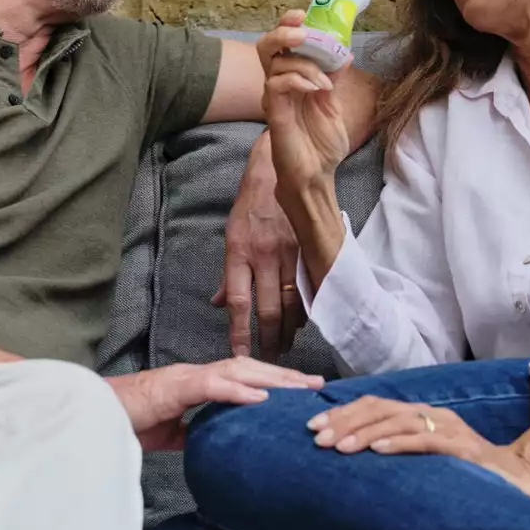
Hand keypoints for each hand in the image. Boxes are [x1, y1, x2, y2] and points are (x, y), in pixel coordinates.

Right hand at [107, 358, 323, 450]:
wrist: (93, 416)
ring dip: (271, 378)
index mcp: (196, 382)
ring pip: (236, 370)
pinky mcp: (171, 388)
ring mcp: (184, 378)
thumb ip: (189, 431)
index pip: (243, 376)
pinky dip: (237, 390)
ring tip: (299, 389)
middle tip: (317, 385)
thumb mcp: (166, 432)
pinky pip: (210, 385)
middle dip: (285, 376)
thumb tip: (208, 440)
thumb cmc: (124, 421)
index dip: (274, 380)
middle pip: (249, 368)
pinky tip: (260, 397)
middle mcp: (194, 374)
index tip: (302, 390)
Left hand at [214, 132, 303, 360]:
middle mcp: (265, 256)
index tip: (240, 353)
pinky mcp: (309, 249)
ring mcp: (291, 253)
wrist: (278, 171)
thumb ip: (228, 273)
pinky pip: (311, 286)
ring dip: (291, 329)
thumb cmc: (250, 206)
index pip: (239, 302)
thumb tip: (219, 303)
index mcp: (240, 253)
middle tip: (270, 357)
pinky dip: (309, 308)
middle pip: (269, 309)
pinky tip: (307, 321)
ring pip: (294, 302)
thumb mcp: (230, 236)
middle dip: (270, 338)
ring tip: (287, 345)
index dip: (240, 331)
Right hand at [257, 11, 351, 202]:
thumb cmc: (320, 144)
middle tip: (303, 32)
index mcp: (292, 80)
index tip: (304, 16)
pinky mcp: (275, 113)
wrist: (316, 175)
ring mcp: (274, 99)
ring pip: (275, 63)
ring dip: (305, 65)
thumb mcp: (334, 105)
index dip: (289, 26)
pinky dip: (298, 80)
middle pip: (266, 46)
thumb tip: (344, 53)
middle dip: (283, 32)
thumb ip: (334, 79)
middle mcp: (278, 86)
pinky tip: (317, 89)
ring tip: (324, 82)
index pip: (282, 45)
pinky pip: (277, 85)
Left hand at [306, 396, 529, 499]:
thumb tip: (359, 449)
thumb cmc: (469, 469)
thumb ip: (401, 445)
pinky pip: (425, 441)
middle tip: (317, 437)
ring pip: (397, 422)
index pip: (375, 405)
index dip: (343, 413)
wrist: (520, 477)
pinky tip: (376, 451)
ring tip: (339, 447)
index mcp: (422, 413)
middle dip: (344, 422)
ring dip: (364, 434)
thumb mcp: (428, 453)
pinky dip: (398, 444)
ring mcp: (448, 428)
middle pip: (380, 409)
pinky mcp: (461, 447)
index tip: (315, 427)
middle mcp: (433, 414)